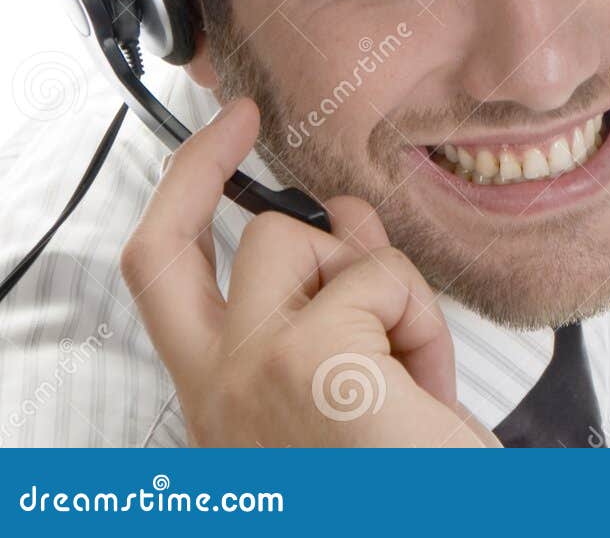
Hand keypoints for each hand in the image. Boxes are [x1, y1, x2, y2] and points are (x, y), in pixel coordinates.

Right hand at [120, 97, 499, 446]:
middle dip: (243, 186)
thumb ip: (340, 296)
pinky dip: (419, 314)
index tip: (223, 132)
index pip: (160, 272)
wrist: (427, 529)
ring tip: (411, 361)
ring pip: (310, 241)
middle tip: (276, 149)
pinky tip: (427, 385)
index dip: (182, 188)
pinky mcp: (315, 363)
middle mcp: (218, 385)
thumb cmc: (398, 480)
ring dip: (379, 276)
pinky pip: (380, 276)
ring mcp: (257, 372)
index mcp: (220, 395)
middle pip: (208, 240)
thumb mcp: (357, 381)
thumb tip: (345, 215)